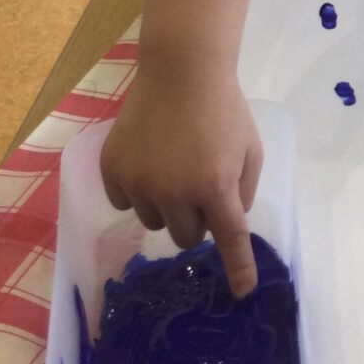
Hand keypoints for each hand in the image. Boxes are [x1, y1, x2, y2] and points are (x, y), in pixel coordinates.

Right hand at [101, 64, 264, 297]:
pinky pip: (125, 201)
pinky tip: (147, 160)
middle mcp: (175, 192)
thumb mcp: (250, 149)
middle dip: (196, 220)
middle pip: (186, 238)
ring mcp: (139, 182)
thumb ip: (242, 191)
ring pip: (154, 222)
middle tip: (200, 187)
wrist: (181, 71)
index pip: (229, 239)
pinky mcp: (112, 170)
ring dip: (166, 206)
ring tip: (172, 166)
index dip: (237, 268)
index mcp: (215, 186)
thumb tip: (226, 222)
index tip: (241, 293)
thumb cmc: (224, 109)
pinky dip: (137, 190)